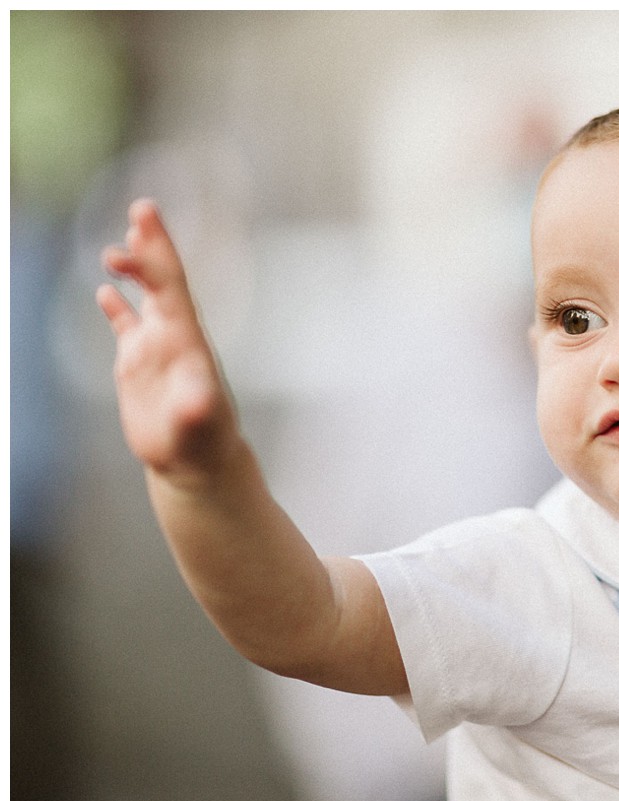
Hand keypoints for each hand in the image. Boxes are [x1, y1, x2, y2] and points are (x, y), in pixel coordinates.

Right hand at [97, 199, 236, 480]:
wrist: (198, 465)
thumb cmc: (202, 446)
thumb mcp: (200, 427)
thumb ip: (198, 410)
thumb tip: (199, 399)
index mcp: (188, 342)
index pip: (172, 289)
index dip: (158, 258)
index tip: (137, 234)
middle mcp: (174, 338)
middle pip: (163, 282)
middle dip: (153, 246)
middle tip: (143, 207)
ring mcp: (156, 350)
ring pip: (146, 298)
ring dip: (135, 270)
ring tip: (119, 243)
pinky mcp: (139, 367)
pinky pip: (126, 327)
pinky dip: (116, 308)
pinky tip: (104, 289)